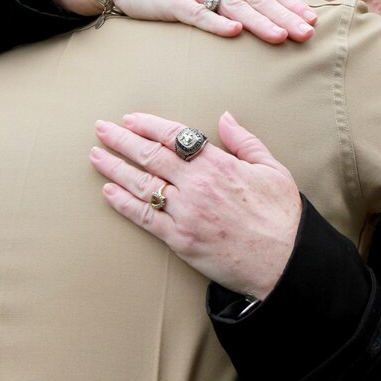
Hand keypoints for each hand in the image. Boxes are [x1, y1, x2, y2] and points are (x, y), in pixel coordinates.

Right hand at [57, 0, 315, 43]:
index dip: (290, 4)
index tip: (313, 20)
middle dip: (284, 16)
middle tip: (307, 33)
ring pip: (232, 6)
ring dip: (258, 21)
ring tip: (280, 36)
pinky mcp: (173, 3)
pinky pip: (197, 14)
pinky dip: (215, 23)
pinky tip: (233, 33)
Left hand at [89, 111, 301, 298]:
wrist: (284, 261)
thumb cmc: (282, 217)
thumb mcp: (273, 169)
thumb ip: (245, 142)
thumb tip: (225, 118)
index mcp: (219, 164)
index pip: (174, 137)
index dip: (148, 125)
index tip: (130, 119)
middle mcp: (197, 185)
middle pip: (150, 156)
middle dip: (122, 140)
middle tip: (101, 129)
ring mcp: (186, 213)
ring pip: (141, 184)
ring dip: (114, 168)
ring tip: (96, 156)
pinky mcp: (180, 240)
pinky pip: (145, 218)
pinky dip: (123, 204)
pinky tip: (108, 192)